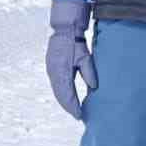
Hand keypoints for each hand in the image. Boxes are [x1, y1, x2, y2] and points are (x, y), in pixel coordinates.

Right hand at [46, 0, 96, 120]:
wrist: (64, 29)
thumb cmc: (76, 42)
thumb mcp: (85, 57)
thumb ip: (89, 72)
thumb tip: (94, 88)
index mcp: (62, 71)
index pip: (67, 94)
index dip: (73, 107)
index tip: (80, 115)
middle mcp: (54, 73)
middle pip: (60, 96)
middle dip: (69, 107)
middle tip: (78, 116)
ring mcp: (51, 71)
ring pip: (57, 92)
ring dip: (64, 102)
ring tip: (73, 110)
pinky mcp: (51, 68)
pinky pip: (56, 86)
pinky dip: (61, 94)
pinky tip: (67, 99)